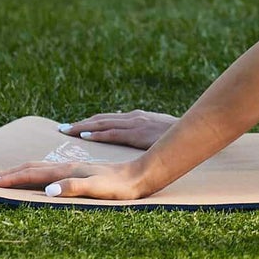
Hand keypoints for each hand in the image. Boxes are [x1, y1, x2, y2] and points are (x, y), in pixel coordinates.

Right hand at [0, 158, 151, 200]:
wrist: (142, 176)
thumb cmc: (121, 187)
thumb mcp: (97, 190)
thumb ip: (73, 188)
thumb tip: (47, 191)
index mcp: (68, 172)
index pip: (32, 174)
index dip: (10, 178)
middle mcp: (69, 167)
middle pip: (33, 167)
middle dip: (9, 173)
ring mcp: (75, 168)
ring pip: (42, 167)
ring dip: (21, 170)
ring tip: (6, 174)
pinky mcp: (82, 172)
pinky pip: (54, 170)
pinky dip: (38, 171)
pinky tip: (40, 173)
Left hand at [56, 109, 177, 148]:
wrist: (195, 131)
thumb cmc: (178, 137)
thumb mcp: (158, 133)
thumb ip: (144, 135)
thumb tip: (135, 141)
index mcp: (137, 118)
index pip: (108, 120)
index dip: (90, 123)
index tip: (73, 128)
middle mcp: (133, 118)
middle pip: (101, 120)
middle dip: (81, 123)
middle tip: (62, 128)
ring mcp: (135, 124)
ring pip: (103, 123)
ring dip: (83, 126)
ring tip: (66, 130)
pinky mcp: (138, 133)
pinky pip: (113, 132)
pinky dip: (97, 133)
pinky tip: (84, 135)